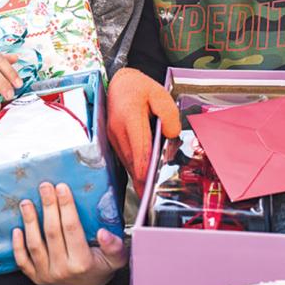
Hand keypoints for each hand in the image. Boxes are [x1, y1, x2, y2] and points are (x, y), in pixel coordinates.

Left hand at [13, 182, 126, 284]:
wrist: (91, 284)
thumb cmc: (103, 265)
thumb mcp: (116, 258)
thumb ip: (114, 246)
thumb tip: (103, 232)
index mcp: (82, 262)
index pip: (72, 229)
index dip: (66, 207)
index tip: (62, 187)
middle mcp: (62, 270)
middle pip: (52, 233)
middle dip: (48, 206)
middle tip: (45, 187)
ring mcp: (47, 275)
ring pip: (35, 245)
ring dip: (29, 222)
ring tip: (26, 202)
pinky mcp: (37, 278)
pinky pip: (23, 261)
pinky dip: (17, 246)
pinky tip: (16, 229)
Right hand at [106, 68, 179, 188]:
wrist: (119, 82)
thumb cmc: (140, 88)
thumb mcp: (159, 94)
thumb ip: (169, 114)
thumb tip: (172, 135)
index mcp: (129, 118)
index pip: (138, 147)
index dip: (143, 168)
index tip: (147, 185)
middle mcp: (117, 131)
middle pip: (132, 161)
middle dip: (141, 181)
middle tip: (150, 201)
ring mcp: (113, 137)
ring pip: (127, 162)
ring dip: (137, 178)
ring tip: (148, 196)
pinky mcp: (114, 141)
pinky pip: (125, 159)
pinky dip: (135, 170)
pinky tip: (143, 181)